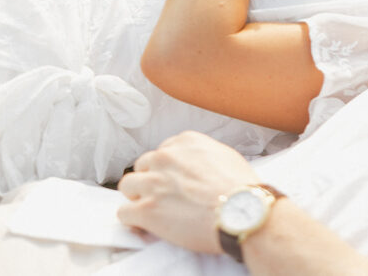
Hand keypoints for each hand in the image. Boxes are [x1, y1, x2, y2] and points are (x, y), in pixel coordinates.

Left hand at [117, 131, 259, 253]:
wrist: (243, 212)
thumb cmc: (241, 187)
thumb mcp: (226, 156)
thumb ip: (201, 156)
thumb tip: (196, 166)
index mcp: (185, 142)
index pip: (162, 151)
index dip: (166, 169)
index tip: (172, 179)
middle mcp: (166, 158)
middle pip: (142, 166)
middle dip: (150, 180)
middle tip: (164, 195)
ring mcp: (154, 183)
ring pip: (127, 186)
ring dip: (137, 197)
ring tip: (153, 209)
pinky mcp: (146, 209)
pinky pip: (124, 213)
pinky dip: (133, 220)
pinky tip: (146, 225)